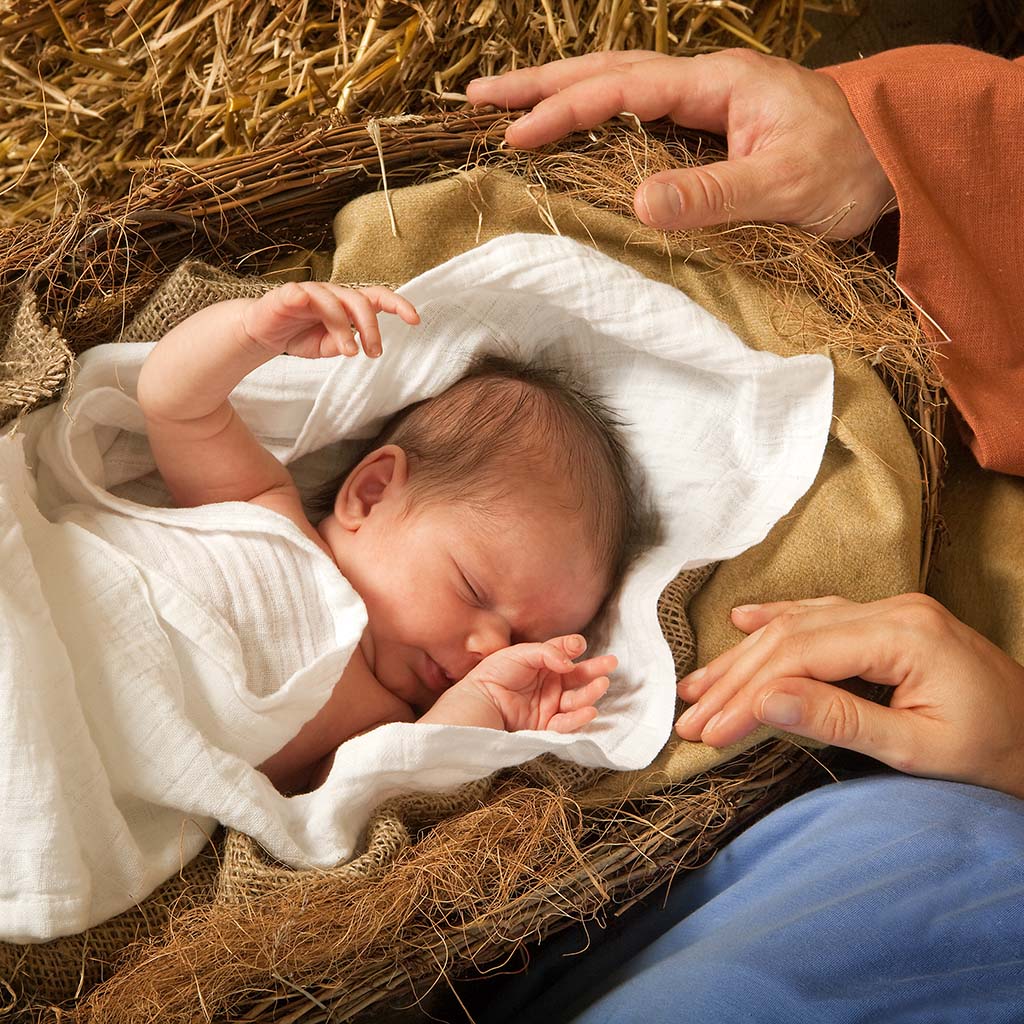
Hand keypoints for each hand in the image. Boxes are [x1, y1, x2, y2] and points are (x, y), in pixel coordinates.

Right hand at [239, 281, 418, 358]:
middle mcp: (332, 294)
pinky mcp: (285, 296)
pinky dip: (300, 295)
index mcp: (346, 304)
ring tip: (349, 352)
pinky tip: (302, 301)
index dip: (397, 305)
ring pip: (333, 303)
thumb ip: (340, 345)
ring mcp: (309, 292)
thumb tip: (352, 346)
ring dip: (344, 328)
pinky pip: (296, 293)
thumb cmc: (299, 336)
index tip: (415, 320)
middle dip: (371, 328)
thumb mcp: (325, 348)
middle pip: (360, 302)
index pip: (376, 298)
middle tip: (374, 353)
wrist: (263, 332)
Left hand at [424, 635, 615, 732]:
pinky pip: (566, 724)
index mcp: (541, 664)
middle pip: (577, 677)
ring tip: (601, 684)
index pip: (564, 655)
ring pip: (576, 700)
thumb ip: (546, 653)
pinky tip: (589, 710)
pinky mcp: (545, 728)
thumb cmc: (492, 676)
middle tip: (612, 663)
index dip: (573, 648)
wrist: (476, 707)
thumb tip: (572, 661)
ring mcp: (548, 706)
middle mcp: (548, 684)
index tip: (580, 645)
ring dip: (590, 693)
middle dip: (595, 670)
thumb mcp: (518, 655)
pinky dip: (578, 718)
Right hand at [467, 49, 894, 238]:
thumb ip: (713, 194)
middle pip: (606, 69)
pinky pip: (637, 110)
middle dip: (540, 84)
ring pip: (618, 84)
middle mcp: (705, 81)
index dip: (566, 110)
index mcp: (719, 84)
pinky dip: (593, 113)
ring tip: (506, 106)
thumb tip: (637, 202)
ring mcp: (706, 98)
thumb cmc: (848, 170)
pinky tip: (570, 126)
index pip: (623, 88)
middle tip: (477, 98)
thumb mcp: (784, 188)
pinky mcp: (708, 123)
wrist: (893, 161)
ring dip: (559, 93)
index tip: (516, 134)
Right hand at [675, 594, 1023, 798]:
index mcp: (904, 635)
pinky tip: (744, 622)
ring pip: (798, 624)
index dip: (748, 694)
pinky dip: (778, 621)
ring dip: (745, 657)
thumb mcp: (918, 749)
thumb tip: (762, 699)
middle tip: (690, 716)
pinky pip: (821, 614)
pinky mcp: (890, 622)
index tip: (710, 731)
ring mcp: (891, 610)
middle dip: (735, 679)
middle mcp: (893, 609)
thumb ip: (838, 719)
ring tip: (697, 686)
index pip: (800, 658)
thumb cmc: (994, 755)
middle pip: (791, 637)